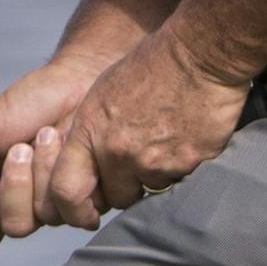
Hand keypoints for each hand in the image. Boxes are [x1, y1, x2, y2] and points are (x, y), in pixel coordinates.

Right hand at [0, 51, 113, 251]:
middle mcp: (30, 206)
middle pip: (15, 227)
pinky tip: (75, 146)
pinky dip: (76, 172)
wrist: (79, 80)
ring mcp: (63, 204)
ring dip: (46, 170)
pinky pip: (83, 208)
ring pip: (48, 217)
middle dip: (17, 185)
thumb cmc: (32, 101)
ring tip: (51, 134)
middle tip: (22, 148)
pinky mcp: (95, 197)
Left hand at [47, 25, 252, 226]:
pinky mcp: (186, 164)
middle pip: (116, 197)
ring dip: (157, 178)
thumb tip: (89, 161)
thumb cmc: (154, 64)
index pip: (65, 190)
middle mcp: (117, 151)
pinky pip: (181, 182)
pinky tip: (190, 141)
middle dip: (128, 187)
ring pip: (150, 191)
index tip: (88, 212)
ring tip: (169, 144)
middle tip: (143, 164)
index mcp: (91, 130)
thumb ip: (94, 131)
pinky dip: (183, 168)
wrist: (201, 54)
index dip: (75, 208)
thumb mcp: (106, 92)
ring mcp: (153, 161)